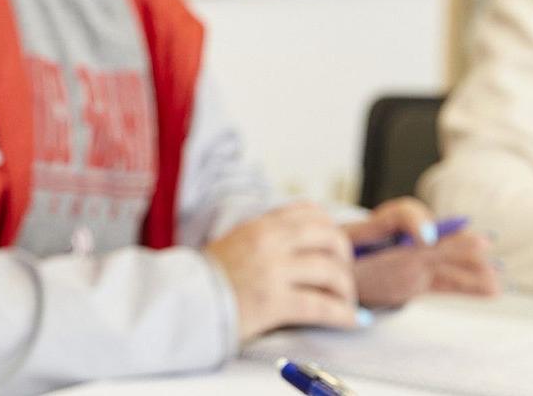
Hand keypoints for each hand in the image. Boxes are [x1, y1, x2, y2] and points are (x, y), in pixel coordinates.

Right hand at [205, 203, 359, 339]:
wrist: (182, 302)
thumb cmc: (206, 278)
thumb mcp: (235, 241)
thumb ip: (265, 238)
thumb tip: (299, 247)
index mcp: (261, 225)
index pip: (310, 212)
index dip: (331, 228)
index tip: (336, 244)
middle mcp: (270, 242)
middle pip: (329, 238)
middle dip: (345, 257)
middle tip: (345, 273)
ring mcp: (273, 271)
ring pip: (330, 271)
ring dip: (345, 288)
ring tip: (346, 301)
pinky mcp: (274, 302)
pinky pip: (321, 306)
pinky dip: (342, 314)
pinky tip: (350, 320)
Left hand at [344, 198, 500, 307]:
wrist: (342, 267)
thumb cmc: (344, 248)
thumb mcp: (347, 238)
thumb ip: (367, 232)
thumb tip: (393, 234)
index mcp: (391, 218)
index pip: (406, 215)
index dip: (417, 224)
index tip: (424, 238)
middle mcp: (413, 235)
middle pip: (439, 239)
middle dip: (461, 244)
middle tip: (483, 243)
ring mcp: (422, 258)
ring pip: (451, 263)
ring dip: (474, 269)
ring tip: (498, 276)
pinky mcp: (425, 278)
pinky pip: (450, 282)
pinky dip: (471, 286)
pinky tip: (495, 289)